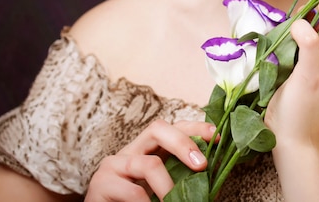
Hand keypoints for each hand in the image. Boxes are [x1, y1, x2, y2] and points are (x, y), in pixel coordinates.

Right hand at [85, 119, 215, 201]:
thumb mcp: (167, 190)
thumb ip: (187, 179)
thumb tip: (218, 170)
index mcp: (150, 150)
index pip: (174, 126)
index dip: (196, 127)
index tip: (217, 136)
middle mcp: (132, 150)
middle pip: (157, 128)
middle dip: (184, 143)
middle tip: (201, 165)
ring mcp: (114, 164)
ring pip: (149, 164)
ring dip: (168, 187)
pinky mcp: (100, 183)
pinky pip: (133, 191)